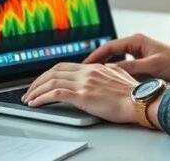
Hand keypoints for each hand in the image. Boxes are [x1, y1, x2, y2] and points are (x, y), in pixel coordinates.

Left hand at [22, 62, 138, 123]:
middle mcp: (87, 72)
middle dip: (38, 81)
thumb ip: (107, 73)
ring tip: (29, 99)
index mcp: (94, 67)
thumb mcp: (119, 76)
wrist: (140, 101)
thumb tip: (104, 74)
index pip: (64, 66)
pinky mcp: (83, 96)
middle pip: (54, 71)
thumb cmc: (134, 93)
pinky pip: (56, 94)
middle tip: (30, 91)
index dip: (49, 74)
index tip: (42, 82)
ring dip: (36, 90)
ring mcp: (84, 83)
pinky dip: (42, 97)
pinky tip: (36, 103)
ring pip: (51, 81)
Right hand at [83, 33, 169, 81]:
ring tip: (94, 79)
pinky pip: (125, 68)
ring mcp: (140, 55)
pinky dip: (117, 74)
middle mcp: (136, 46)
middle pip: (111, 53)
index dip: (96, 56)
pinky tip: (112, 83)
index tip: (85, 64)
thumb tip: (111, 71)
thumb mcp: (150, 66)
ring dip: (107, 69)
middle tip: (85, 72)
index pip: (109, 47)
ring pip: (117, 61)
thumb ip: (130, 68)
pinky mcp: (143, 64)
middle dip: (98, 62)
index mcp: (136, 41)